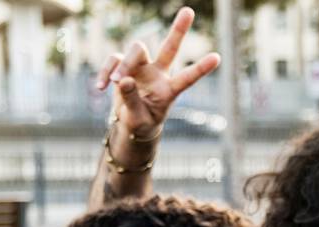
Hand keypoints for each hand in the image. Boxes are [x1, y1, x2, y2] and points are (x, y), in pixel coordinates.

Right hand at [95, 6, 219, 139]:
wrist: (130, 122)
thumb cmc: (141, 122)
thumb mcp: (137, 119)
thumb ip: (132, 101)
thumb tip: (124, 79)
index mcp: (169, 90)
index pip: (187, 78)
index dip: (201, 69)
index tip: (217, 57)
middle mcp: (158, 73)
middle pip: (169, 47)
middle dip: (179, 30)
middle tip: (189, 11)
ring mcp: (142, 67)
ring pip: (136, 49)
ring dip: (123, 64)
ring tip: (114, 82)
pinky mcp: (124, 65)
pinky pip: (113, 59)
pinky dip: (105, 71)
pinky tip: (100, 87)